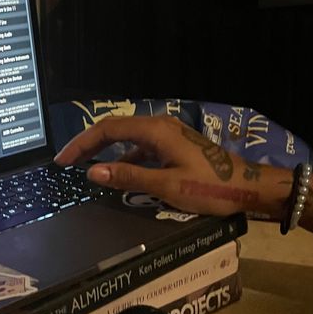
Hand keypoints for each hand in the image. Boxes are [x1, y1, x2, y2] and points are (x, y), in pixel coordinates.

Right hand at [54, 115, 266, 215]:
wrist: (250, 188)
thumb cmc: (211, 187)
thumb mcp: (167, 186)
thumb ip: (128, 177)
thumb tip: (92, 171)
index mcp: (154, 130)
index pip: (106, 130)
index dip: (80, 144)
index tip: (62, 160)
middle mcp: (158, 126)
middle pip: (113, 129)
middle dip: (87, 144)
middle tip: (66, 163)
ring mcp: (167, 134)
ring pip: (126, 137)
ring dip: (104, 150)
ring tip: (85, 166)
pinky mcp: (173, 144)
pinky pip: (140, 146)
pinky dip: (123, 157)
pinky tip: (118, 172)